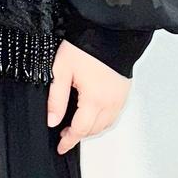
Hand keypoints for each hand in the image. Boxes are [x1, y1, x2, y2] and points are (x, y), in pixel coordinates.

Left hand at [47, 39, 130, 154]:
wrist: (110, 30)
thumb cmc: (86, 45)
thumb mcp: (62, 70)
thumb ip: (56, 98)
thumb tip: (53, 120)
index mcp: (94, 99)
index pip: (80, 129)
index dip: (69, 141)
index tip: (61, 147)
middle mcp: (110, 101)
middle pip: (94, 130)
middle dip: (79, 135)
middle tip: (65, 134)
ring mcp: (120, 97)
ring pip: (106, 124)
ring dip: (92, 129)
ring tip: (77, 125)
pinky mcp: (125, 91)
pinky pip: (114, 114)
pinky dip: (103, 120)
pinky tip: (93, 114)